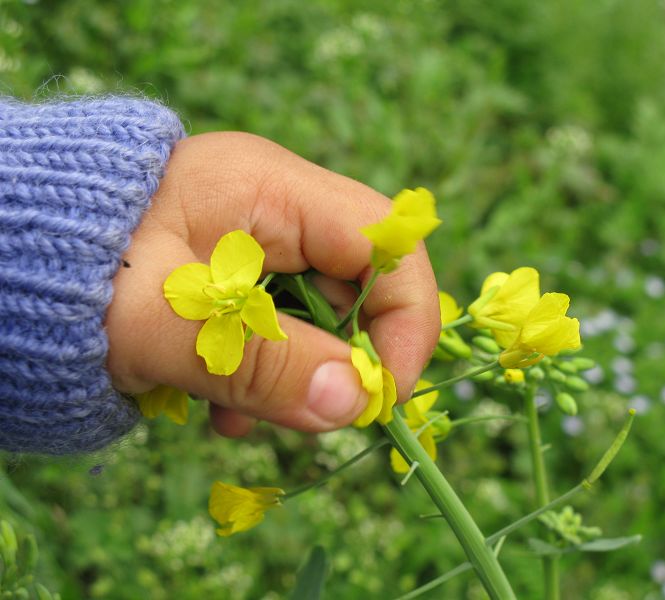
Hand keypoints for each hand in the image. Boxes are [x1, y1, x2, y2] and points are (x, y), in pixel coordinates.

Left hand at [106, 132, 439, 436]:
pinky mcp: (231, 278)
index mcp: (268, 188)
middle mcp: (272, 206)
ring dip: (298, 375)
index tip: (385, 395)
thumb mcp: (163, 326)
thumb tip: (356, 405)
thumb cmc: (66, 277)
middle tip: (310, 416)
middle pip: (359, 281)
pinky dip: (264, 375)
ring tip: (243, 418)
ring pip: (319, 314)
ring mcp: (252, 243)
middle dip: (345, 356)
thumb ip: (261, 363)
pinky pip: (278, 326)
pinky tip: (223, 409)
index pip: (385, 240)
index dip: (405, 317)